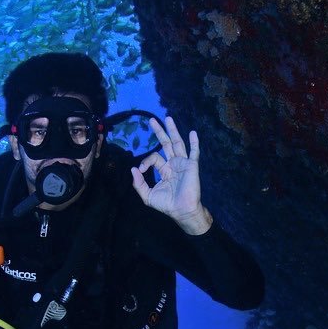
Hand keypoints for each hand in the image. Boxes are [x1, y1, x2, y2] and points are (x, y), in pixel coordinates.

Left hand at [131, 116, 211, 234]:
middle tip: (152, 120)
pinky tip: (193, 133)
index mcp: (164, 170)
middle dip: (159, 132)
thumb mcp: (148, 195)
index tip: (141, 170)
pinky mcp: (191, 166)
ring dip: (173, 130)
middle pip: (166, 144)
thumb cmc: (166, 205)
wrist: (181, 210)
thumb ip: (139, 183)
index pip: (154, 157)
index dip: (145, 161)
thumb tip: (133, 169)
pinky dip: (194, 143)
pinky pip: (194, 152)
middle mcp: (173, 164)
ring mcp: (183, 164)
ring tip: (168, 118)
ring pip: (178, 143)